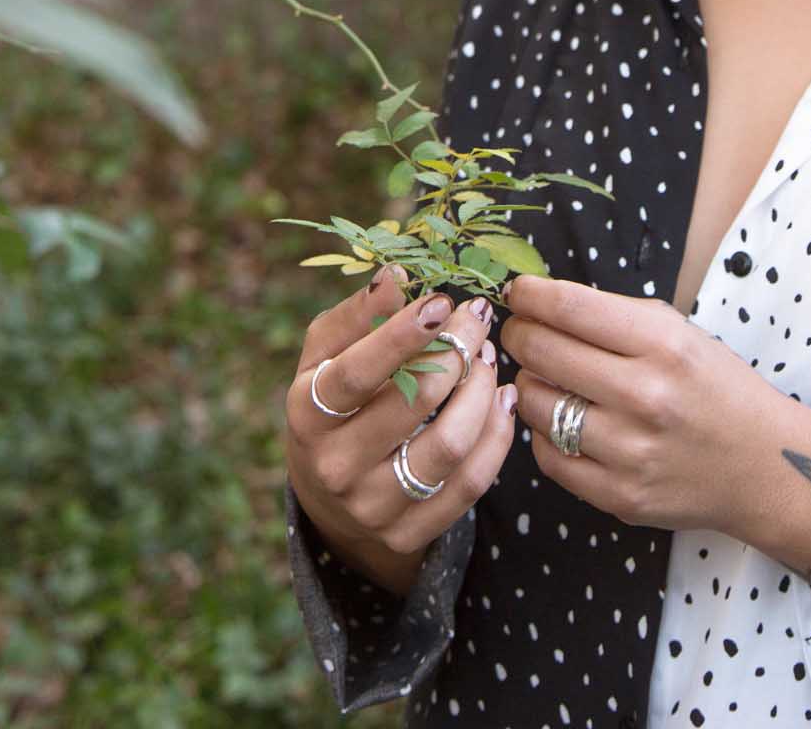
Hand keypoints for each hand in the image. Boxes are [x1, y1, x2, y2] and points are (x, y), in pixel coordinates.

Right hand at [285, 265, 517, 591]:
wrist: (329, 492)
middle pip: (413, 405)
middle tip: (477, 318)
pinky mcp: (408, 534)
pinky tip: (503, 398)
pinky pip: (470, 484)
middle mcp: (335, 466)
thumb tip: (395, 276)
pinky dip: (497, 435)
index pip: (357, 373)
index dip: (402, 335)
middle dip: (456, 351)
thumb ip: (357, 313)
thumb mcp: (326, 352)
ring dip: (482, 392)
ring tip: (488, 357)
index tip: (441, 301)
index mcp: (307, 414)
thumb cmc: (333, 397)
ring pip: (450, 447)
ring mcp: (372, 508)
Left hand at [501, 275, 776, 537]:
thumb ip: (615, 316)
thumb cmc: (716, 388)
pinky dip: (545, 434)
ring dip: (530, 384)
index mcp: (663, 344)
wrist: (764, 465)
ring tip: (545, 378)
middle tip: (520, 331)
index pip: (570, 307)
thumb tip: (544, 303)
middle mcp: (645, 396)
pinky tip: (561, 421)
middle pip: (543, 351)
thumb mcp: (680, 333)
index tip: (518, 291)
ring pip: (537, 405)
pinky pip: (550, 458)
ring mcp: (631, 451)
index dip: (530, 294)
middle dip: (520, 334)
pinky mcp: (621, 497)